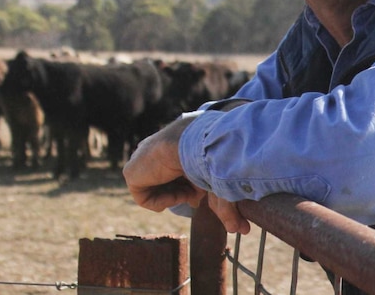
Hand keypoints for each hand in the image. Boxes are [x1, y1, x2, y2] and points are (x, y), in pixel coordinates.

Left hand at [123, 113, 251, 234]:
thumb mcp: (217, 182)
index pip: (176, 172)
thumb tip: (243, 230)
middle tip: (197, 197)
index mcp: (172, 144)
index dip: (191, 187)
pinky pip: (144, 199)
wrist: (194, 144)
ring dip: (176, 196)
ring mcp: (141, 160)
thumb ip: (225, 206)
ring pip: (158, 190)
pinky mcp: (131, 173)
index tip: (202, 194)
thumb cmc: (211, 155)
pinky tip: (174, 189)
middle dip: (184, 193)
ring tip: (188, 189)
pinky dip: (162, 201)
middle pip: (167, 182)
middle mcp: (155, 150)